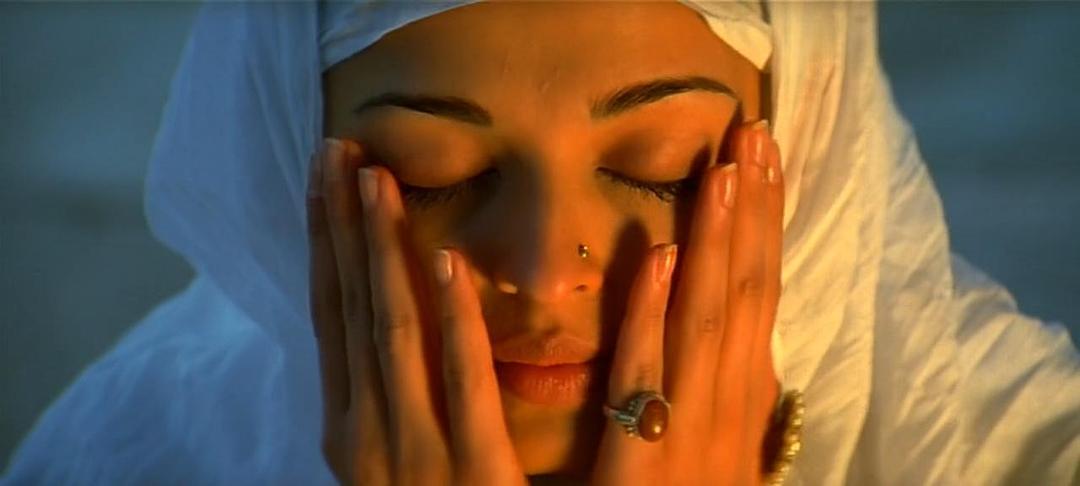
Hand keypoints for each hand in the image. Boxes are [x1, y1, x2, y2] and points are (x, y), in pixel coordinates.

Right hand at [306, 139, 526, 484]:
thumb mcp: (394, 458)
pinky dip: (453, 319)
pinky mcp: (470, 475)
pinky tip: (449, 260)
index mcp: (349, 427)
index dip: (325, 242)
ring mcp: (412, 453)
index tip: (325, 176)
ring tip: (376, 179)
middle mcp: (366, 433)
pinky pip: (460, 383)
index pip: (331, 316)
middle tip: (338, 150)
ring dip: (380, 251)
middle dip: (340, 228)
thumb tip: (388, 323)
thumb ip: (392, 397)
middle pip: (349, 311)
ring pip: (392, 333)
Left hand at [592, 121, 782, 484]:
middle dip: (754, 215)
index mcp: (739, 409)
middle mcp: (729, 416)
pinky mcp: (645, 471)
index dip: (762, 230)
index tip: (761, 162)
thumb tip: (739, 343)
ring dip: (722, 243)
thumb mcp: (714, 455)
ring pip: (711, 326)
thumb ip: (721, 401)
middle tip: (754, 134)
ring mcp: (693, 441)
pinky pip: (649, 383)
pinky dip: (657, 318)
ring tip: (727, 169)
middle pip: (745, 299)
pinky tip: (664, 257)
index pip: (757, 302)